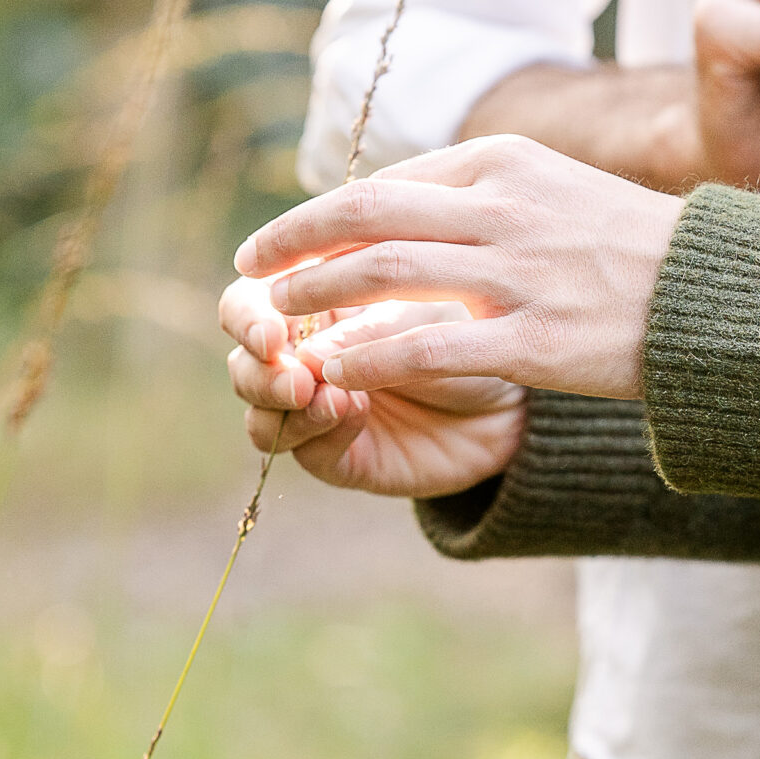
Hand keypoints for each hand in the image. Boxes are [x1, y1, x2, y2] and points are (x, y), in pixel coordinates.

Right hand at [220, 278, 525, 496]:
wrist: (514, 399)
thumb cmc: (470, 334)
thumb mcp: (424, 315)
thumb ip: (365, 330)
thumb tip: (302, 355)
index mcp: (313, 301)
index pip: (250, 303)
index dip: (247, 316)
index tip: (270, 331)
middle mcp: (304, 356)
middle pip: (244, 364)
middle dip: (259, 371)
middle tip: (295, 377)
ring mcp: (317, 409)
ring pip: (260, 414)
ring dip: (280, 406)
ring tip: (319, 395)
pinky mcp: (338, 457)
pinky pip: (306, 451)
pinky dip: (319, 432)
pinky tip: (352, 412)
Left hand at [232, 134, 683, 399]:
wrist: (721, 298)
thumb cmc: (638, 251)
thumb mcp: (559, 192)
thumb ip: (485, 196)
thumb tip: (406, 209)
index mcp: (507, 164)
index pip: (388, 182)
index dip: (322, 215)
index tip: (283, 242)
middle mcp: (504, 207)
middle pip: (367, 214)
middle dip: (295, 242)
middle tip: (251, 271)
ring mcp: (519, 273)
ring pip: (384, 273)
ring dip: (316, 297)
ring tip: (278, 321)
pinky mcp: (535, 340)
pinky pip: (426, 345)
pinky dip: (368, 357)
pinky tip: (335, 371)